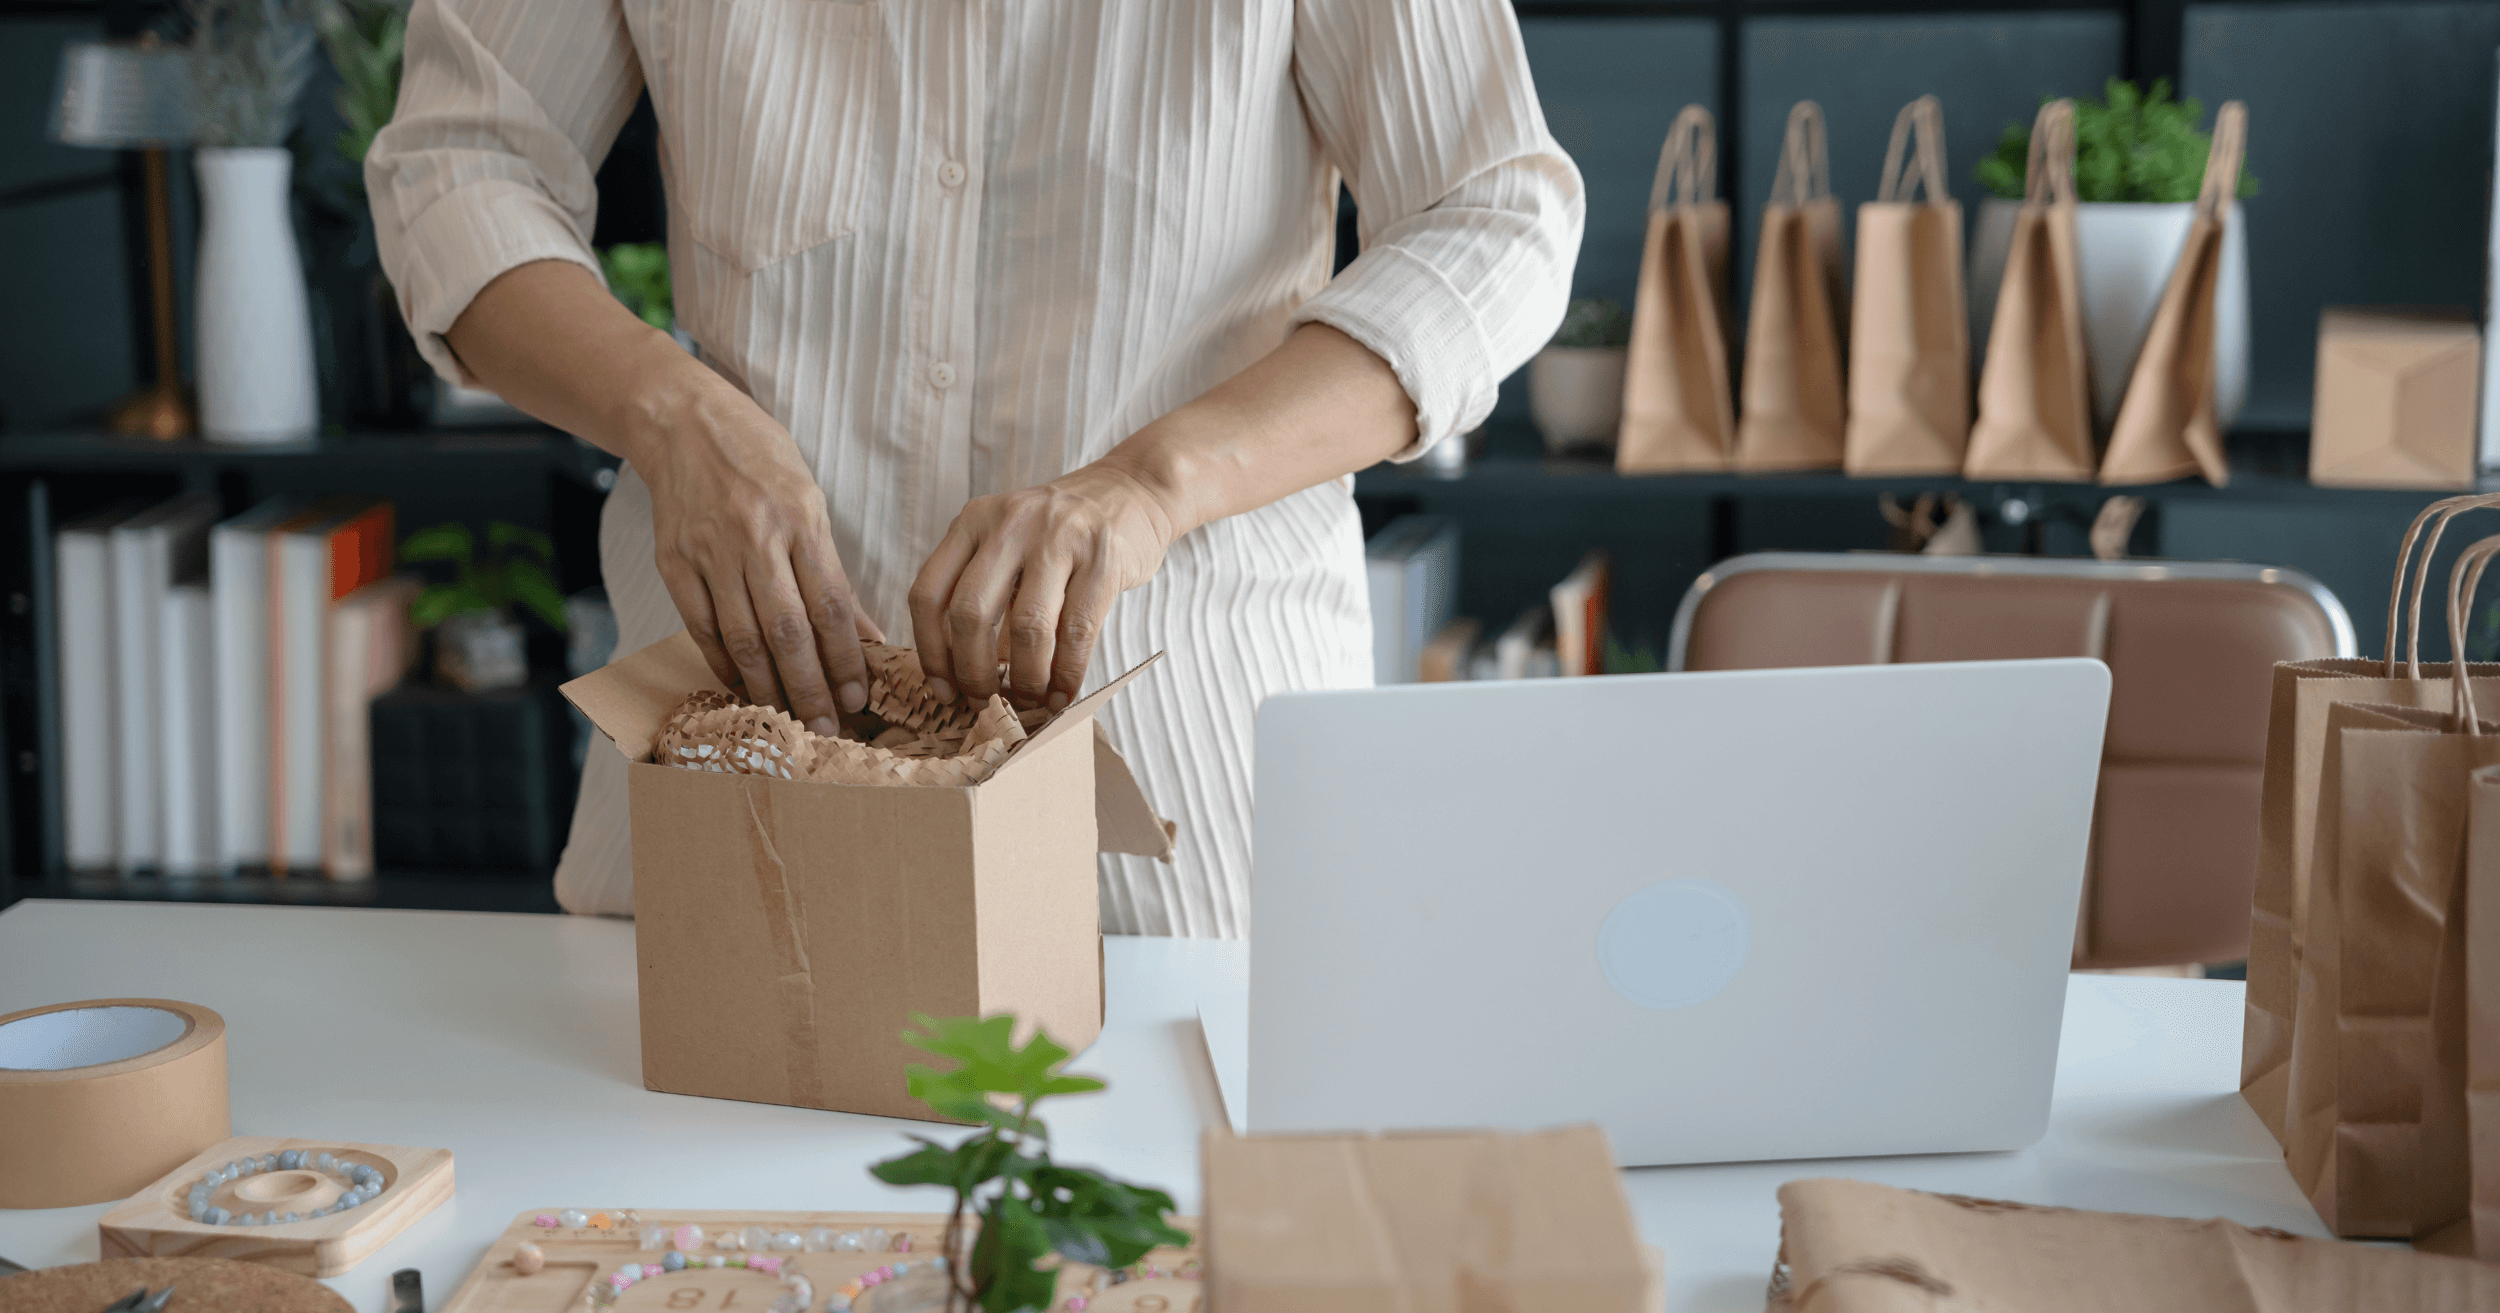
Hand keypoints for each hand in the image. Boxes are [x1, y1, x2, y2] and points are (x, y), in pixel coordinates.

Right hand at [643, 390, 880, 734]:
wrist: (685, 424)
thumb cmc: (761, 461)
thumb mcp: (810, 502)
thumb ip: (833, 572)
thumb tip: (866, 637)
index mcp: (800, 520)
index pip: (831, 606)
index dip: (847, 659)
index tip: (859, 698)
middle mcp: (755, 537)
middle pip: (788, 631)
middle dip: (811, 688)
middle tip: (827, 728)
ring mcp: (709, 552)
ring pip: (742, 638)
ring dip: (769, 687)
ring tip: (789, 719)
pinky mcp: (673, 562)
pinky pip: (701, 627)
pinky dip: (723, 663)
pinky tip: (743, 686)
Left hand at [908, 460, 1179, 710]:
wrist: (1132, 490)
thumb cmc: (1062, 533)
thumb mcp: (1009, 544)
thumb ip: (983, 593)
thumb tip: (965, 678)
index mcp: (972, 521)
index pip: (929, 593)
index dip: (931, 652)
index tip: (944, 690)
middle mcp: (1009, 523)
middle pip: (970, 613)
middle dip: (974, 673)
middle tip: (986, 702)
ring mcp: (1059, 537)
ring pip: (1026, 627)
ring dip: (1025, 679)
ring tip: (1029, 701)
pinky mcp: (1103, 558)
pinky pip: (1078, 632)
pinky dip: (1067, 674)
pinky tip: (1063, 693)